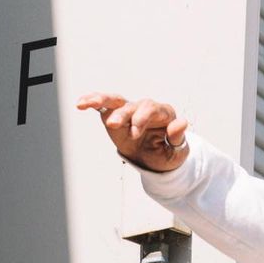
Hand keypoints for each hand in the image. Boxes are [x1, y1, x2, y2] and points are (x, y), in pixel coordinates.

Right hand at [76, 92, 190, 171]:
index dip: (142, 118)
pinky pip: (103, 106)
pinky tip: (81, 104)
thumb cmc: (167, 155)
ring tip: (87, 103)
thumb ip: (178, 138)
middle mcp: (146, 108)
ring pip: (116, 100)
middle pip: (133, 105)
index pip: (152, 109)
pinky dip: (92, 102)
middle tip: (113, 125)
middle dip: (122, 114)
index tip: (134, 132)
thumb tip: (182, 123)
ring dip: (102, 100)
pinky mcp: (115, 115)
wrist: (154, 162)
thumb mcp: (177, 153)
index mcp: (164, 114)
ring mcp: (129, 110)